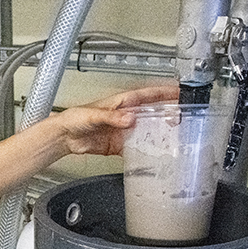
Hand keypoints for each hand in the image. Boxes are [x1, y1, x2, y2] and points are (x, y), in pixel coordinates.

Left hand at [54, 84, 179, 156]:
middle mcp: (126, 116)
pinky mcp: (119, 146)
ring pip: (147, 132)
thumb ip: (112, 117)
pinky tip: (153, 155)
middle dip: (168, 115)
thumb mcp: (94, 115)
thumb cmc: (75, 118)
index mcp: (122, 103)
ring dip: (159, 135)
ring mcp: (124, 131)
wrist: (64, 137)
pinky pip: (136, 149)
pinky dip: (144, 152)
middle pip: (152, 113)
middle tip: (183, 119)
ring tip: (174, 138)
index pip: (148, 95)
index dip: (165, 93)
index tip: (180, 93)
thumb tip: (129, 118)